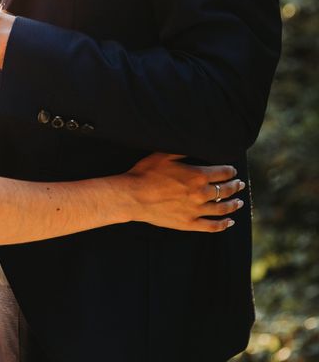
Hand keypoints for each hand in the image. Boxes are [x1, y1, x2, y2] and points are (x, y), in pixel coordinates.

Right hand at [121, 153, 244, 232]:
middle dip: (234, 186)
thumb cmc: (145, 173)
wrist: (132, 196)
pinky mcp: (188, 223)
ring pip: (223, 208)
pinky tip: (229, 222)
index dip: (230, 171)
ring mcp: (196, 211)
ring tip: (239, 202)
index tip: (232, 171)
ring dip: (234, 204)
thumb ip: (182, 151)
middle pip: (226, 190)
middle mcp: (201, 194)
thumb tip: (196, 144)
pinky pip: (212, 226)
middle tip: (239, 184)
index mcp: (198, 176)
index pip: (223, 173)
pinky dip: (223, 224)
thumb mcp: (163, 155)